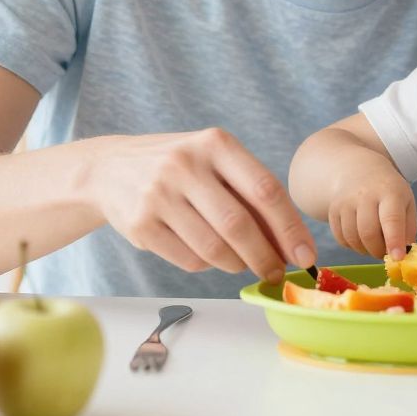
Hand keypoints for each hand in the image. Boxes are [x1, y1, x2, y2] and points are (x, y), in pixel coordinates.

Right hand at [87, 128, 315, 282]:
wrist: (110, 169)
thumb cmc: (180, 168)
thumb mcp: (214, 161)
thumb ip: (249, 194)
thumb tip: (290, 244)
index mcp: (215, 143)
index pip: (265, 189)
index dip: (290, 228)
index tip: (305, 255)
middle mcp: (185, 164)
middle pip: (239, 225)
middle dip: (265, 257)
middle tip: (276, 272)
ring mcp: (159, 195)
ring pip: (213, 249)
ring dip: (236, 264)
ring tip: (241, 263)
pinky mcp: (140, 224)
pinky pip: (188, 260)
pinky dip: (206, 266)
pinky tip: (206, 255)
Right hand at [327, 171, 416, 260]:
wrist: (358, 171)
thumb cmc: (388, 191)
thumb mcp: (407, 203)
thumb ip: (409, 229)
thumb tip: (405, 255)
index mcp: (389, 192)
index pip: (391, 218)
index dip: (394, 240)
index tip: (398, 258)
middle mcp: (365, 194)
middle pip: (368, 233)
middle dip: (378, 251)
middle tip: (385, 253)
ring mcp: (346, 202)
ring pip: (353, 238)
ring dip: (365, 250)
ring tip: (374, 245)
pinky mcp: (333, 211)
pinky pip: (341, 238)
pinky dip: (353, 246)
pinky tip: (361, 239)